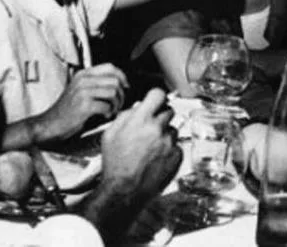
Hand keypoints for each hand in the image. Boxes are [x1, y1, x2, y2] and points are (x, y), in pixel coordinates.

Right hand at [39, 63, 128, 140]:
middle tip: (118, 104)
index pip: (110, 67)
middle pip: (115, 80)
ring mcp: (82, 92)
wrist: (50, 124)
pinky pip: (106, 106)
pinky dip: (109, 112)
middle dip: (121, 94)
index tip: (125, 87)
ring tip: (112, 110)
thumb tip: (122, 82)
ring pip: (113, 92)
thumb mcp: (80, 89)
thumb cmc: (69, 109)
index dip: (122, 76)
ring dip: (117, 104)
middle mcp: (82, 80)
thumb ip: (96, 82)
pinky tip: (105, 116)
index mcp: (83, 74)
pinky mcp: (83, 105)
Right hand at [100, 88, 180, 202]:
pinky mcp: (176, 156)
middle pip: (168, 110)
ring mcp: (169, 142)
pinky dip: (169, 150)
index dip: (156, 97)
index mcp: (140, 120)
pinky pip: (176, 146)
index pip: (157, 94)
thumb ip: (125, 116)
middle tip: (151, 128)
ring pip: (172, 129)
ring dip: (164, 134)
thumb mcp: (110, 135)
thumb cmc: (115, 165)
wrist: (124, 190)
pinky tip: (157, 158)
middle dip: (160, 116)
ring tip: (151, 148)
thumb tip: (137, 108)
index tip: (156, 100)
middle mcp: (157, 128)